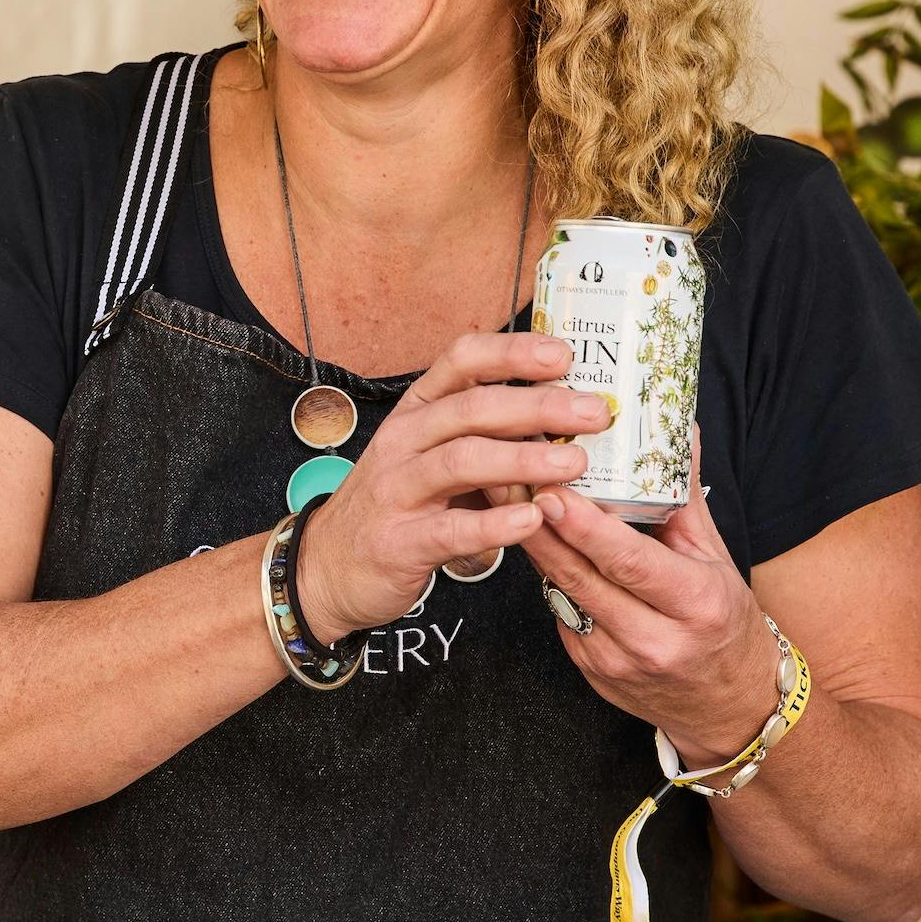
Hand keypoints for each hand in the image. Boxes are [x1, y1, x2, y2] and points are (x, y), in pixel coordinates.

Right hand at [292, 331, 601, 643]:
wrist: (327, 568)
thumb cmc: (396, 505)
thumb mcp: (429, 454)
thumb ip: (482, 435)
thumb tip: (563, 417)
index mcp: (417, 412)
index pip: (461, 361)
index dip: (513, 353)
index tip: (564, 355)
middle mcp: (404, 441)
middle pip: (472, 408)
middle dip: (538, 406)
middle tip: (593, 412)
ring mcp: (397, 490)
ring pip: (462, 461)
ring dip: (523, 460)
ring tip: (573, 463)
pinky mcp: (400, 542)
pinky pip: (452, 529)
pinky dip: (496, 523)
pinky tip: (533, 520)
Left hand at [522, 426, 779, 764]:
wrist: (728, 705)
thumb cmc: (725, 622)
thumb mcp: (716, 560)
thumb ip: (687, 499)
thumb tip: (680, 431)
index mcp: (696, 605)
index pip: (632, 563)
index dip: (588, 530)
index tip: (553, 495)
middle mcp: (654, 639)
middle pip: (584, 578)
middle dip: (541, 528)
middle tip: (511, 481)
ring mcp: (616, 661)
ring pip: (563, 594)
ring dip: (534, 547)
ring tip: (509, 500)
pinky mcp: (590, 670)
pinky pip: (561, 612)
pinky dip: (548, 576)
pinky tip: (535, 542)